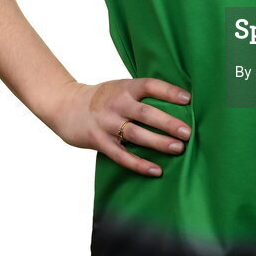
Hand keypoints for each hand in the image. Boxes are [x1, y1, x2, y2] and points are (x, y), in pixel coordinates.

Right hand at [50, 77, 191, 176]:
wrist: (67, 106)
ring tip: (178, 148)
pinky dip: (139, 164)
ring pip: (136, 134)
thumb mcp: (120, 87)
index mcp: (125, 87)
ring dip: (158, 142)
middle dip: (168, 123)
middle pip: (146, 113)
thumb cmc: (103, 97)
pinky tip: (156, 170)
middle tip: (187, 132)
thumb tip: (178, 103)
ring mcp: (107, 123)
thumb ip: (141, 94)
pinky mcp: (99, 141)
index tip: (188, 99)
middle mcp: (116, 103)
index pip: (150, 85)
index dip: (169, 92)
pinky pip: (122, 155)